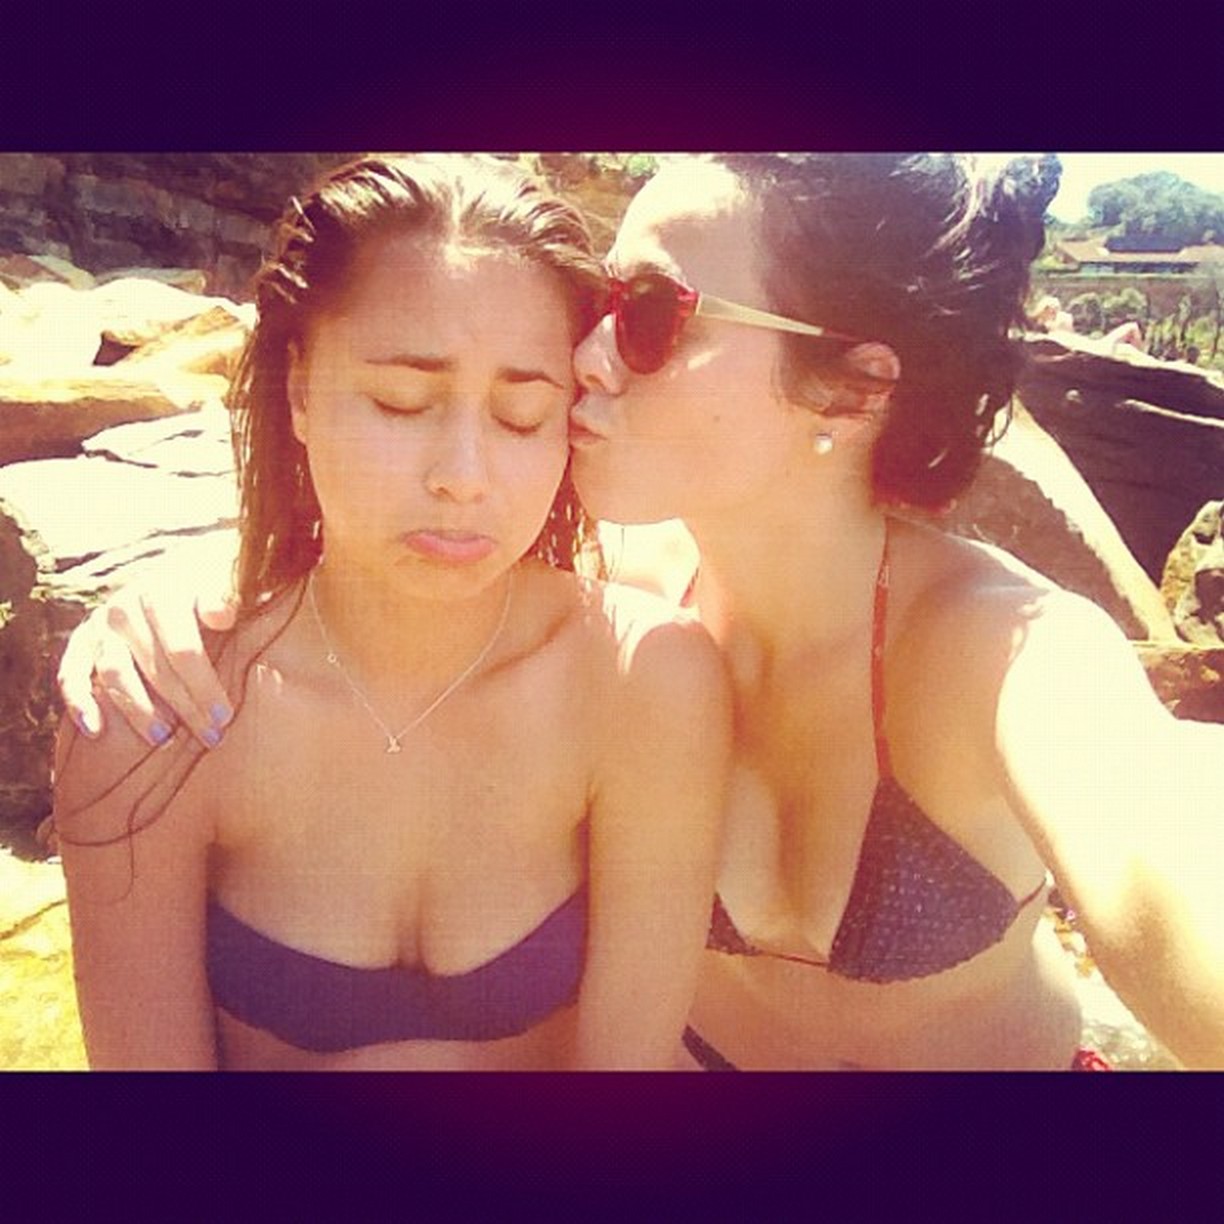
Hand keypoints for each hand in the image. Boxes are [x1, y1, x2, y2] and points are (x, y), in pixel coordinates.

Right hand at [57, 575, 237, 749]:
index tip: (225, 716)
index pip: (182, 649)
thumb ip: (223, 598)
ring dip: (138, 710)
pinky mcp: (82, 642)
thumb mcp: (221, 585)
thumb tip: (221, 617)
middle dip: (185, 707)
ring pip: (115, 674)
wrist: (175, 578)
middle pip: (154, 668)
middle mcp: (124, 608)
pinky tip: (95, 731)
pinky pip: (72, 674)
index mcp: (161, 593)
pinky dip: (79, 702)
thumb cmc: (206, 591)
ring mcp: (100, 626)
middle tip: (209, 736)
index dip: (204, 686)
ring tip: (164, 739)